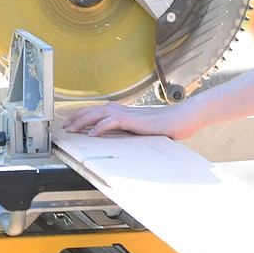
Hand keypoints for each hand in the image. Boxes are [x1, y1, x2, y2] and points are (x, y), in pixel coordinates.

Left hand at [62, 100, 203, 138]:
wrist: (188, 117)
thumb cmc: (172, 125)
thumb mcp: (149, 131)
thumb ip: (136, 134)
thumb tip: (128, 142)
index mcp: (128, 113)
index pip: (101, 111)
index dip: (85, 116)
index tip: (74, 124)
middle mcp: (126, 111)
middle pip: (96, 109)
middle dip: (78, 117)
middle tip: (65, 127)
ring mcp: (131, 114)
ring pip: (100, 113)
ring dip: (83, 121)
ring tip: (72, 130)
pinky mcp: (136, 121)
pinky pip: (114, 121)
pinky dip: (100, 126)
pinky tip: (92, 134)